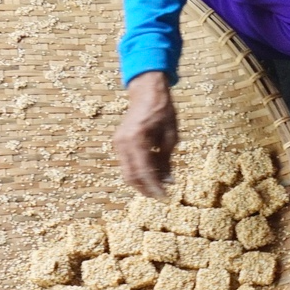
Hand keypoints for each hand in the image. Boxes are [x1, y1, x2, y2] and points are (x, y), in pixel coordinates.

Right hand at [112, 71, 177, 195]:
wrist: (146, 92)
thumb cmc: (162, 111)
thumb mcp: (171, 136)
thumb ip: (167, 160)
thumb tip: (169, 181)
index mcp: (137, 139)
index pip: (144, 171)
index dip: (154, 187)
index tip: (165, 197)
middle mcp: (123, 143)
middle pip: (131, 176)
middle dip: (146, 189)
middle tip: (161, 196)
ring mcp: (118, 143)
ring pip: (126, 172)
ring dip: (141, 183)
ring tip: (157, 187)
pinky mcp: (118, 143)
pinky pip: (126, 163)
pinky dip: (137, 172)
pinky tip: (151, 174)